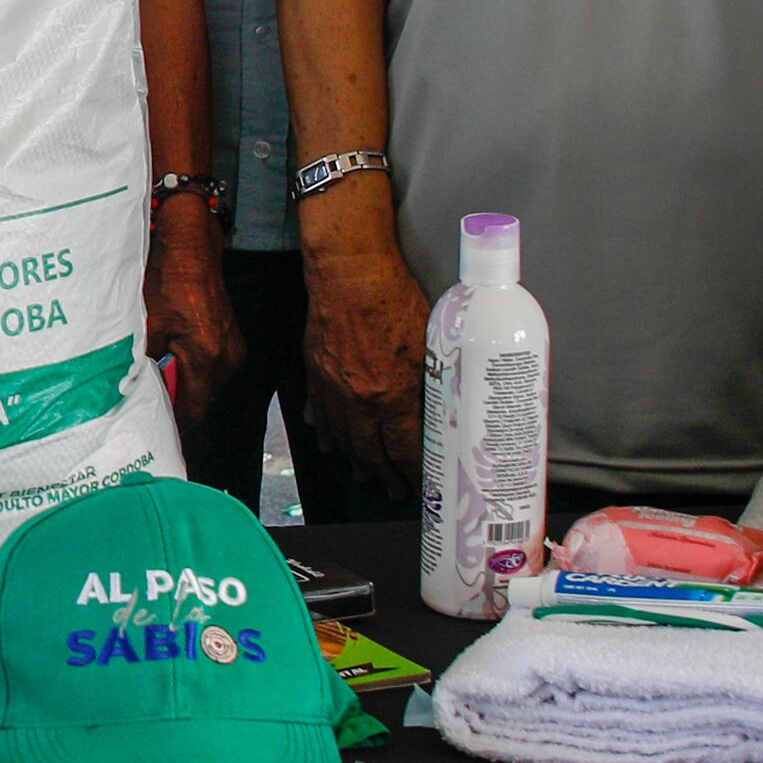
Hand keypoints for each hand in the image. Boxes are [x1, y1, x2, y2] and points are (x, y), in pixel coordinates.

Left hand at [146, 216, 242, 426]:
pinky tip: (170, 361)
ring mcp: (233, 348)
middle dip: (175, 404)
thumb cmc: (168, 278)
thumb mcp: (147, 324)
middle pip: (202, 400)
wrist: (191, 247)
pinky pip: (211, 368)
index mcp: (208, 356)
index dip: (173, 422)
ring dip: (183, 387)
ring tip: (156, 381)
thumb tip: (131, 390)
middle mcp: (227, 357)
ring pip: (206, 385)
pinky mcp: (231, 339)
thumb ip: (142, 362)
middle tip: (147, 404)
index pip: (194, 410)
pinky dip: (192, 371)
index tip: (152, 424)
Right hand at [298, 242, 432, 482]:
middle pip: (371, 451)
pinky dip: (324, 432)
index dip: (414, 472)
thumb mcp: (431, 341)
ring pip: (343, 437)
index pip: (405, 449)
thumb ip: (435, 379)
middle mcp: (360, 400)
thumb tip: (446, 405)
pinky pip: (319, 412)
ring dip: (355, 460)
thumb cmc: (394, 297)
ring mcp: (333, 387)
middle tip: (393, 491)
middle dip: (385, 475)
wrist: (349, 271)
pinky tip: (327, 443)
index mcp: (393, 395)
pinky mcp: (316, 371)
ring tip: (363, 475)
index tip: (422, 485)